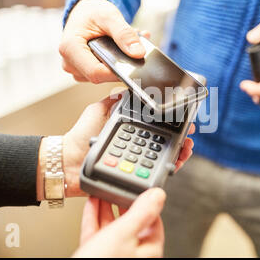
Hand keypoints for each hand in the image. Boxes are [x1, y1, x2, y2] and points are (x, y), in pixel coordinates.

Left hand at [37, 94, 195, 198]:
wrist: (69, 161)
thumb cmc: (80, 137)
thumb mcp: (97, 110)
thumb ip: (112, 101)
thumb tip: (128, 88)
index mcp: (129, 126)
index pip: (155, 122)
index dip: (170, 120)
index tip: (182, 117)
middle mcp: (135, 141)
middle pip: (164, 138)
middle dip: (180, 136)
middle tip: (190, 134)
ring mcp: (136, 156)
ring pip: (164, 153)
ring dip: (179, 150)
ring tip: (187, 147)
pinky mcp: (135, 171)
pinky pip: (156, 168)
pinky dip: (170, 165)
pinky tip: (177, 160)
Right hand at [59, 0, 145, 82]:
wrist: (85, 13)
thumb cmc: (92, 13)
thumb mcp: (109, 16)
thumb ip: (124, 34)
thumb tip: (138, 53)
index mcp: (70, 48)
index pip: (95, 72)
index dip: (117, 72)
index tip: (135, 65)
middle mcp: (70, 63)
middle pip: (101, 76)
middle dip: (121, 65)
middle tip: (136, 48)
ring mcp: (77, 70)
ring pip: (104, 77)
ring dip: (120, 64)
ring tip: (127, 46)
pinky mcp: (85, 73)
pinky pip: (104, 75)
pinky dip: (116, 64)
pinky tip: (122, 51)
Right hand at [73, 188, 165, 257]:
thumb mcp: (124, 233)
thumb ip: (142, 212)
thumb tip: (159, 195)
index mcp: (149, 251)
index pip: (154, 221)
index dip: (146, 202)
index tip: (140, 188)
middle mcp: (134, 255)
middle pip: (132, 222)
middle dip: (123, 202)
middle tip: (120, 187)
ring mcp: (115, 256)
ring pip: (113, 226)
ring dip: (107, 207)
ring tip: (104, 191)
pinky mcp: (97, 256)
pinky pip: (98, 232)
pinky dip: (94, 217)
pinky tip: (92, 204)